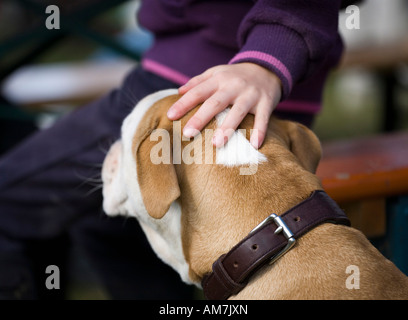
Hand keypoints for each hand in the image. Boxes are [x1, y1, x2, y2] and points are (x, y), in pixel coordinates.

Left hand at [167, 63, 281, 148]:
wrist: (268, 67)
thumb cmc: (235, 76)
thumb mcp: (217, 73)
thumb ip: (198, 82)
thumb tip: (178, 91)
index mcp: (218, 79)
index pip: (197, 92)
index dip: (183, 103)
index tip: (170, 116)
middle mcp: (233, 86)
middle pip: (215, 103)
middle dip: (201, 118)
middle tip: (187, 134)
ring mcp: (251, 95)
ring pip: (238, 112)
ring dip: (227, 127)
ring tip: (216, 144)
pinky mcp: (266, 103)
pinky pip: (263, 118)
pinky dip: (260, 131)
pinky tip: (255, 145)